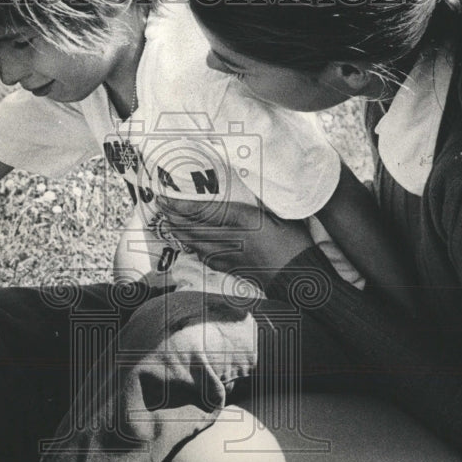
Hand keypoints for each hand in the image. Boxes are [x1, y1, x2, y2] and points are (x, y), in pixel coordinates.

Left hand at [157, 195, 314, 279]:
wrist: (301, 276)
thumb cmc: (297, 242)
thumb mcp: (282, 214)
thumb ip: (261, 201)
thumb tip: (248, 184)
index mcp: (245, 221)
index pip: (205, 211)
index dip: (182, 206)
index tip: (166, 198)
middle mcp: (233, 239)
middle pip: (196, 228)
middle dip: (175, 218)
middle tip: (160, 208)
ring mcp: (232, 256)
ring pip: (197, 244)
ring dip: (180, 234)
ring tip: (168, 224)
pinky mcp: (234, 269)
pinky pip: (207, 259)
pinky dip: (194, 250)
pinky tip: (188, 245)